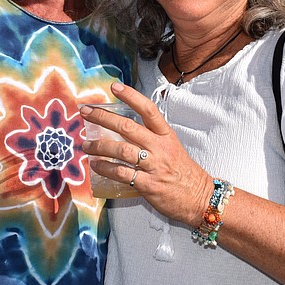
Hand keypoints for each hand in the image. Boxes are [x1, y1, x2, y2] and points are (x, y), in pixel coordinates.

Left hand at [80, 82, 212, 226]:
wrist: (199, 197)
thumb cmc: (182, 171)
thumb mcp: (171, 147)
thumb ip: (150, 138)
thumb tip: (122, 131)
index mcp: (165, 135)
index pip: (148, 110)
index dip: (130, 96)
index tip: (114, 87)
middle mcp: (159, 147)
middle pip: (127, 127)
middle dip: (103, 117)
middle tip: (86, 112)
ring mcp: (153, 166)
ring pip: (121, 150)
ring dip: (99, 146)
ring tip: (86, 144)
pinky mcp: (147, 184)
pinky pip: (122, 173)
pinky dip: (106, 168)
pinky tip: (96, 165)